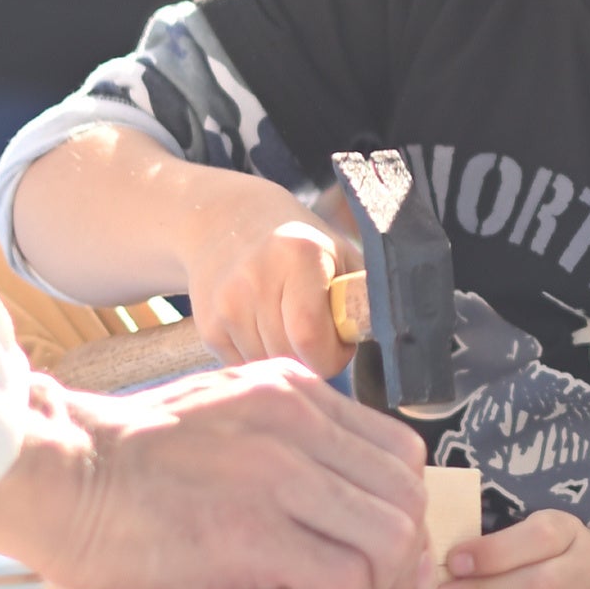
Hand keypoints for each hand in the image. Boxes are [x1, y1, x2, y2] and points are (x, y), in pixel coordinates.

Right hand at [0, 359, 429, 588]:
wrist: (60, 473)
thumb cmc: (125, 460)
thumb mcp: (221, 417)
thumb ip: (282, 442)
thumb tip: (332, 505)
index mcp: (293, 392)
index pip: (398, 453)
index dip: (402, 514)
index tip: (377, 557)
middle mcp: (298, 424)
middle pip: (406, 499)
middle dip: (402, 564)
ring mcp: (278, 475)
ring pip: (390, 541)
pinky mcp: (253, 532)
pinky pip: (346, 582)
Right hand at [182, 178, 352, 372]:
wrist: (224, 222)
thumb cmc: (298, 244)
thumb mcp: (339, 254)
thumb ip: (360, 296)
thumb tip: (382, 335)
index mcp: (299, 255)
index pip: (311, 336)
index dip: (333, 354)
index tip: (339, 341)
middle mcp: (256, 277)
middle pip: (291, 357)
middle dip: (311, 358)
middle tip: (315, 333)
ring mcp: (226, 303)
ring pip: (267, 366)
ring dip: (284, 358)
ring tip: (286, 324)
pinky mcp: (207, 324)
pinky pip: (243, 365)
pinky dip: (258, 356)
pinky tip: (259, 325)